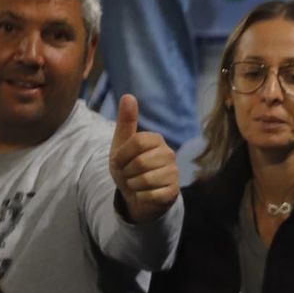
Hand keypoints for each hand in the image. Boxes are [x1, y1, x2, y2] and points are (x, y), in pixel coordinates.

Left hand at [108, 95, 178, 222]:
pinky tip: (144, 194)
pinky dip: (141, 196)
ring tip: (136, 184)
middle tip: (129, 174)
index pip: (137, 142)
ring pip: (145, 180)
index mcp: (156, 139)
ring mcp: (174, 173)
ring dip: (133, 185)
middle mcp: (169, 153)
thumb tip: (128, 96)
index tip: (120, 161)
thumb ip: (126, 122)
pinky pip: (151, 195)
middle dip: (127, 172)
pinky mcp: (173, 192)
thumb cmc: (129, 168)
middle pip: (140, 162)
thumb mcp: (122, 145)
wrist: (137, 196)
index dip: (122, 155)